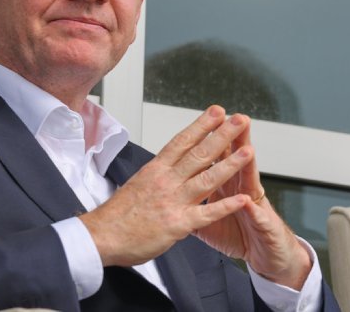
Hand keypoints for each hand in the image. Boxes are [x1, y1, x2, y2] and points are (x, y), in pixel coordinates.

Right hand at [79, 105, 254, 266]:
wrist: (101, 236)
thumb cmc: (117, 214)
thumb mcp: (138, 184)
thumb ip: (158, 175)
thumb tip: (171, 165)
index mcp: (155, 170)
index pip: (182, 141)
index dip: (202, 125)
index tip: (217, 112)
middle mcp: (166, 181)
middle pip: (199, 154)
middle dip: (222, 135)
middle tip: (239, 120)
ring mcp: (173, 201)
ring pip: (207, 179)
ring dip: (230, 164)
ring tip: (248, 151)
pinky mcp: (178, 224)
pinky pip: (207, 214)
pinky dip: (226, 206)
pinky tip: (242, 199)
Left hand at [195, 120, 311, 289]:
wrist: (267, 254)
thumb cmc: (238, 233)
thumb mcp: (209, 217)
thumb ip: (192, 200)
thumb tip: (171, 188)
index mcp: (226, 184)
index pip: (218, 154)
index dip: (212, 137)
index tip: (207, 117)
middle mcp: (241, 188)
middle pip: (236, 158)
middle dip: (233, 139)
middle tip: (233, 119)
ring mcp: (254, 204)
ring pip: (250, 181)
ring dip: (247, 166)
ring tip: (246, 150)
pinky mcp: (263, 225)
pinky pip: (255, 218)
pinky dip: (252, 210)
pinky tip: (248, 201)